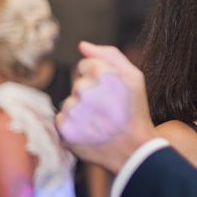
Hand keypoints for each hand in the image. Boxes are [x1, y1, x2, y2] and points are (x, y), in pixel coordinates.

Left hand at [56, 42, 155, 173]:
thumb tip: (82, 45)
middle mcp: (86, 90)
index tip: (111, 93)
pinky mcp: (64, 130)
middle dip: (89, 94)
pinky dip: (73, 126)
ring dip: (81, 110)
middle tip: (107, 110)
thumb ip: (109, 55)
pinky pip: (61, 119)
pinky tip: (90, 132)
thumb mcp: (134, 77)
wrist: (134, 150)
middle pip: (77, 84)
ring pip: (69, 102)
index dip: (99, 79)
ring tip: (100, 122)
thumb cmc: (135, 111)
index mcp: (104, 74)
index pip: (85, 66)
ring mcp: (74, 111)